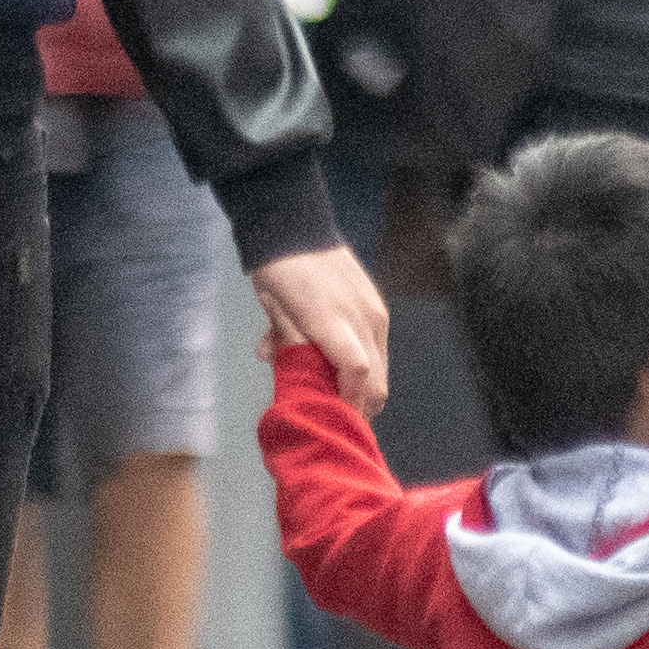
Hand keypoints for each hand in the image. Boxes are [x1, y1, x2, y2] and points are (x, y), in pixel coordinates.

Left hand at [251, 241, 390, 412]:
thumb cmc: (280, 271)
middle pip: (378, 381)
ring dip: (361, 385)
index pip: (360, 378)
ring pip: (379, 367)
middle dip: (359, 405)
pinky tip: (337, 360)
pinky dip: (361, 362)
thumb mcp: (275, 308)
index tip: (338, 422)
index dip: (352, 406)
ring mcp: (375, 313)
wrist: (295, 226)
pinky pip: (376, 346)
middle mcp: (366, 320)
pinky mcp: (376, 306)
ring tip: (337, 392)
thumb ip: (282, 339)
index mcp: (338, 324)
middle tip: (338, 419)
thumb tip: (269, 355)